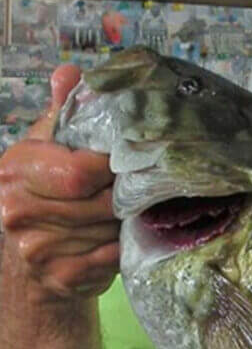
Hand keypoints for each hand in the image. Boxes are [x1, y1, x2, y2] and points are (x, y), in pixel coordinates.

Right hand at [0, 64, 118, 298]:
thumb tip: (71, 72)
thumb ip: (62, 114)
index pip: (82, 171)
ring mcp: (37, 248)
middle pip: (103, 202)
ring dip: (127, 223)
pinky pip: (112, 259)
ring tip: (127, 215)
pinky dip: (123, 249)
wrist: (25, 263)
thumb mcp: (44, 149)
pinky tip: (120, 240)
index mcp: (16, 171)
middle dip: (126, 198)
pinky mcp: (61, 277)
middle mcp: (18, 210)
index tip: (130, 163)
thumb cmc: (43, 194)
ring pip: (111, 231)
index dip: (114, 168)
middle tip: (138, 192)